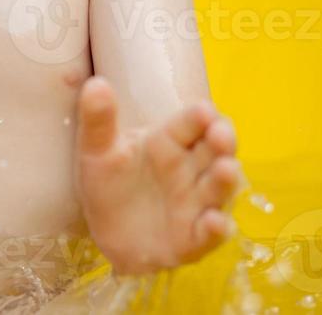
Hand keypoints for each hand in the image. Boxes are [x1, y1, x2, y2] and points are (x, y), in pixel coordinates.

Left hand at [75, 76, 241, 274]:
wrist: (107, 237)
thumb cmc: (109, 185)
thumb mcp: (97, 152)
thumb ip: (98, 120)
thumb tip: (95, 84)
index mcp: (169, 140)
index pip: (192, 121)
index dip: (201, 116)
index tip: (203, 111)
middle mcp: (190, 168)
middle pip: (216, 148)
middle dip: (223, 140)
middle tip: (222, 134)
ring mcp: (196, 203)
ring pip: (220, 187)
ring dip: (226, 179)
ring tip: (226, 169)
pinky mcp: (195, 238)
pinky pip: (211, 233)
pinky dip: (217, 228)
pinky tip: (214, 221)